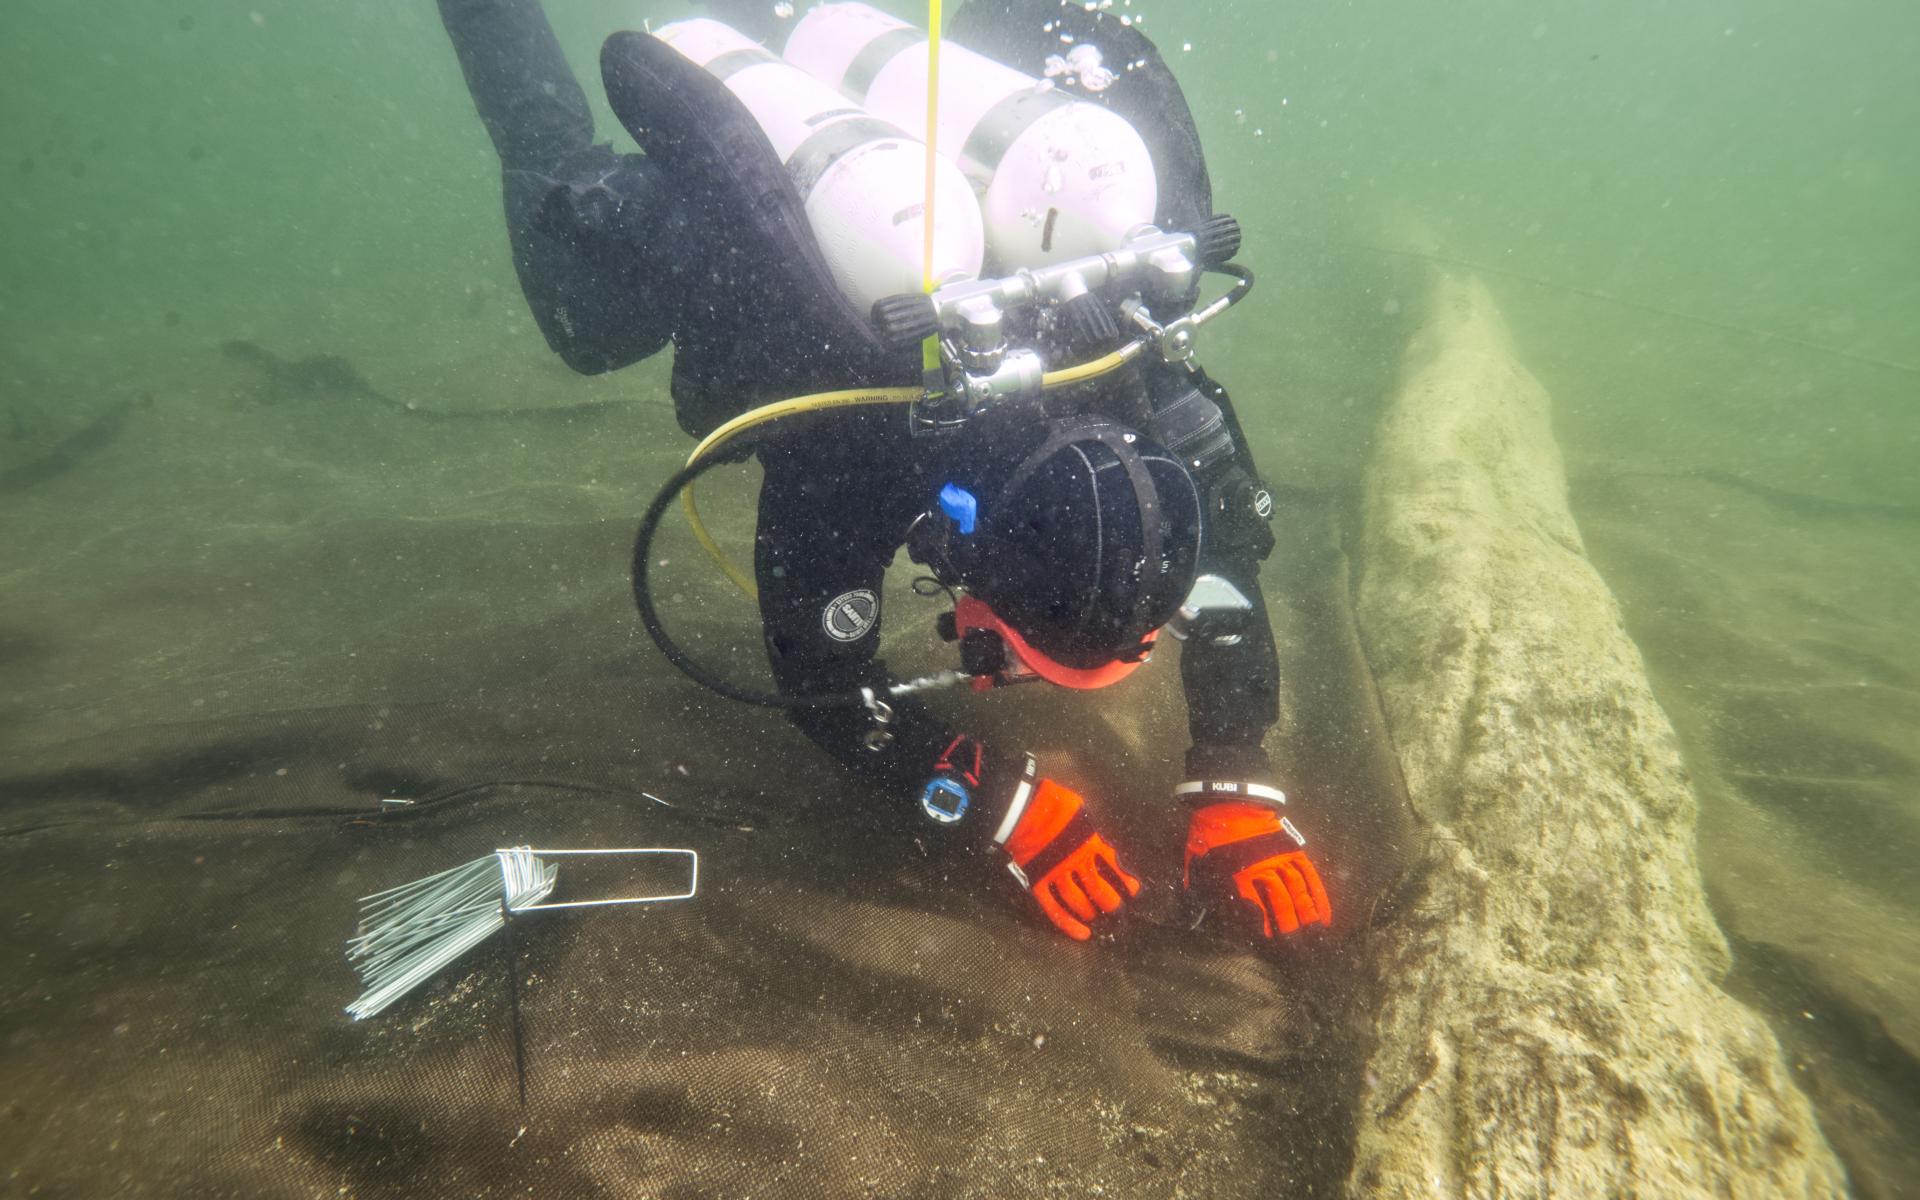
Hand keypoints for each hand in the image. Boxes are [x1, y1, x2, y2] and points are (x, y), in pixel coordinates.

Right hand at [993, 758, 1141, 940]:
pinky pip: (1054, 909)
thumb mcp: (1082, 811)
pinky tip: (1082, 935)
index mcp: (1090, 843)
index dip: (1125, 882)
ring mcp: (1056, 875)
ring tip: (1097, 918)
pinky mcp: (1038, 883)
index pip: (1114, 868)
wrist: (1021, 808)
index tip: (1134, 891)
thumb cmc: (1051, 803)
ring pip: (1079, 902)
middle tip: (1119, 913)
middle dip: (1112, 904)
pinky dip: (1068, 924)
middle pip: (1099, 891)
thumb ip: (1093, 830)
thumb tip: (1105, 845)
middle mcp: (1076, 863)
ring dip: (1091, 913)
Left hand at [1182, 790, 1331, 937]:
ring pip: (1299, 893)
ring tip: (1316, 941)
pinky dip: (1320, 898)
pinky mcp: (1293, 851)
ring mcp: (1281, 860)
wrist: (1227, 802)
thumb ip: (1196, 894)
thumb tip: (1193, 921)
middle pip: (1283, 907)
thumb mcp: (1193, 866)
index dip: (1265, 933)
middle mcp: (1263, 870)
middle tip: (1300, 954)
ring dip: (1308, 919)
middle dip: (1292, 933)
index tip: (1272, 950)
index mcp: (1237, 876)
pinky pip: (1310, 877)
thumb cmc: (1209, 838)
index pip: (1255, 912)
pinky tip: (1325, 917)